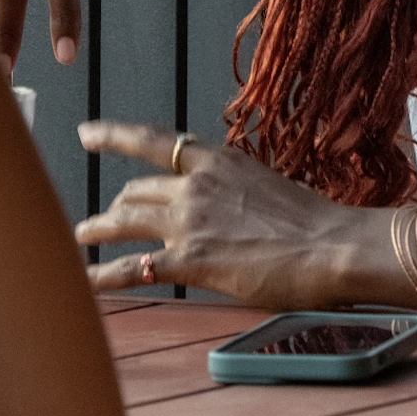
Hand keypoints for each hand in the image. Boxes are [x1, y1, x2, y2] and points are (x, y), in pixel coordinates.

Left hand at [74, 121, 407, 310]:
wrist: (333, 246)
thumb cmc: (313, 222)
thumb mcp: (264, 185)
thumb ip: (230, 190)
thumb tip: (217, 206)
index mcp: (216, 160)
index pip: (152, 141)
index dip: (114, 135)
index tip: (87, 133)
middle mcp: (195, 184)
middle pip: (136, 190)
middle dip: (116, 204)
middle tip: (102, 218)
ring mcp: (189, 220)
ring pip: (125, 219)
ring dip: (99, 228)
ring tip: (83, 237)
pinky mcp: (190, 259)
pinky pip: (134, 267)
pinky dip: (105, 275)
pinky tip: (89, 282)